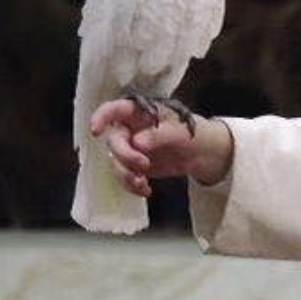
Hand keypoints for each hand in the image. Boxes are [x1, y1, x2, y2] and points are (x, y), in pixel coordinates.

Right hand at [90, 99, 233, 196]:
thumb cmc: (192, 133)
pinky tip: (146, 190)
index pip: (114, 110)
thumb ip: (158, 135)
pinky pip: (125, 176)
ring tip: (142, 184)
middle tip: (144, 165)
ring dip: (126, 175)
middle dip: (125, 156)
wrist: (204, 154)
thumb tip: (137, 142)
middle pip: (114, 141)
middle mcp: (130, 129)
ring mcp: (131, 148)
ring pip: (116, 162)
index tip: (96, 131)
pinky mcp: (136, 166)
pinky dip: (133, 185)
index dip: (101, 117)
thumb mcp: (179, 131)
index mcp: (139, 113)